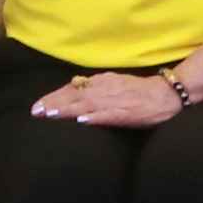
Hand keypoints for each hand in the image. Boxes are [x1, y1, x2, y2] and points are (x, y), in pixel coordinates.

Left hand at [32, 72, 188, 128]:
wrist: (166, 94)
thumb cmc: (139, 90)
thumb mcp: (114, 83)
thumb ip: (95, 86)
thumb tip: (74, 86)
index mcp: (102, 81)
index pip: (73, 88)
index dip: (55, 96)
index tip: (38, 105)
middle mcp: (105, 89)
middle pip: (75, 95)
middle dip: (55, 103)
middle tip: (36, 112)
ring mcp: (115, 101)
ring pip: (88, 104)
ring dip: (69, 109)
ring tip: (51, 114)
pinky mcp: (126, 113)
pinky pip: (109, 115)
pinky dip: (96, 117)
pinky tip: (83, 121)